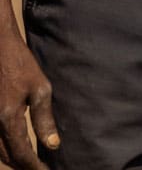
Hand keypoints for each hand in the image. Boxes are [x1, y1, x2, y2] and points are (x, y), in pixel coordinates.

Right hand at [0, 32, 57, 168]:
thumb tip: (53, 145)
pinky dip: (4, 148)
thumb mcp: (40, 88)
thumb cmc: (21, 65)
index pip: (21, 153)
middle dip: (23, 166)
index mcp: (8, 118)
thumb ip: (44, 118)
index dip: (34, 166)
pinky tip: (15, 148)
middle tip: (39, 169)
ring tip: (29, 163)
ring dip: (12, 159)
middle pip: (6, 157)